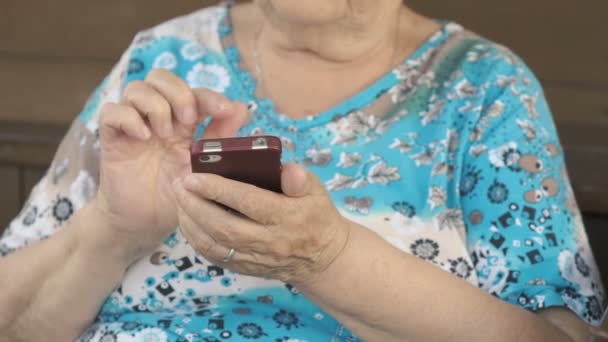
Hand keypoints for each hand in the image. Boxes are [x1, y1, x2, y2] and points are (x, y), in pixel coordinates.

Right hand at [88, 69, 247, 261]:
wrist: (146, 222)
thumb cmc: (177, 194)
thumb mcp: (203, 167)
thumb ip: (219, 138)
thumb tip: (241, 108)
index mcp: (182, 122)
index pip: (193, 92)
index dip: (209, 95)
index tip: (224, 110)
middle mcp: (157, 118)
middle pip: (160, 77)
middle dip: (178, 93)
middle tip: (188, 121)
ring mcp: (133, 125)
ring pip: (136, 89)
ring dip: (155, 106)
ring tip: (164, 135)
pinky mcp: (112, 138)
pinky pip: (111, 112)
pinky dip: (128, 118)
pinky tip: (143, 137)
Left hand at [172, 163, 351, 284]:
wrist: (323, 258)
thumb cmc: (316, 215)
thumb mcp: (316, 190)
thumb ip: (299, 178)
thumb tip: (286, 168)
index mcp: (287, 216)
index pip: (248, 202)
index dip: (218, 189)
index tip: (194, 176)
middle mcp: (270, 241)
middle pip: (224, 226)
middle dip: (195, 205)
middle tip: (178, 185)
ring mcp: (257, 258)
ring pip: (215, 244)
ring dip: (190, 223)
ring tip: (178, 200)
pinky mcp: (247, 268)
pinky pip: (215, 257)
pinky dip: (196, 240)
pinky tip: (187, 222)